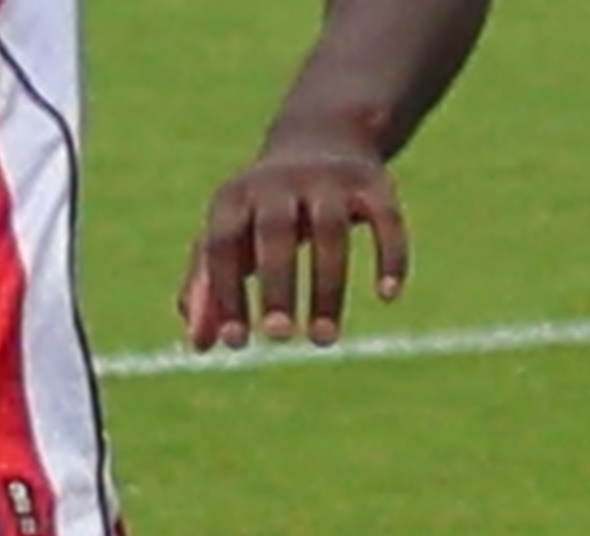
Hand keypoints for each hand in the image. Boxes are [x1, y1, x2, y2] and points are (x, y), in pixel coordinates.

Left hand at [182, 129, 405, 351]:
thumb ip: (207, 287)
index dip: (227, 292)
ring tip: (323, 339)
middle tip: (280, 338)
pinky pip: (387, 218)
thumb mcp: (229, 237)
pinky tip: (388, 295)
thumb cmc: (263, 209)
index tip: (236, 342)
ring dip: (327, 288)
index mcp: (235, 196)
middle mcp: (280, 181)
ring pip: (331, 231)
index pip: (223, 244)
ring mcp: (330, 178)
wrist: (322, 136)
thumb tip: (199, 344)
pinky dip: (391, 254)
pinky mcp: (373, 181)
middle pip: (276, 232)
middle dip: (277, 287)